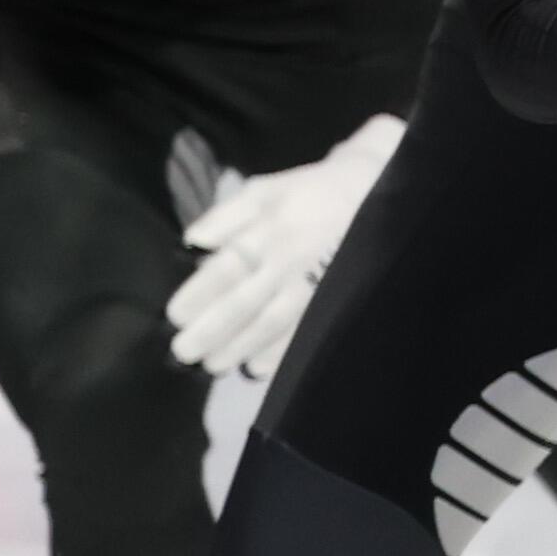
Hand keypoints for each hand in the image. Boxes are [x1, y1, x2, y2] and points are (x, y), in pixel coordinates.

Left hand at [167, 112, 400, 378]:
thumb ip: (229, 215)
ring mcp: (317, 283)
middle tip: (185, 352)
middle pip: (243, 302)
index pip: (224, 269)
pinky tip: (258, 367)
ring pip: (272, 322)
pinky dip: (282, 352)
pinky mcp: (340, 297)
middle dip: (211, 330)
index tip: (175, 316)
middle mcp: (290, 261)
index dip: (197, 295)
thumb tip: (194, 241)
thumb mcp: (269, 189)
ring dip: (240, 346)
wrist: (382, 188)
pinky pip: (308, 330)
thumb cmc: (316, 191)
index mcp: (269, 231)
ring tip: (214, 365)